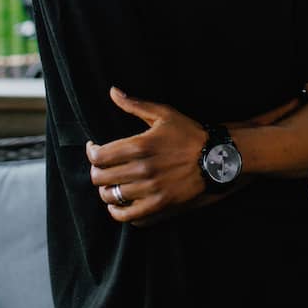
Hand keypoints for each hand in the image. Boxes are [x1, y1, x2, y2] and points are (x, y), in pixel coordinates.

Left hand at [86, 87, 206, 223]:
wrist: (217, 158)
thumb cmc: (189, 134)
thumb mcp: (164, 114)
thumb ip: (135, 104)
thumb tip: (113, 91)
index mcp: (139, 146)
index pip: (98, 156)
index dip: (91, 153)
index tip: (94, 149)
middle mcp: (142, 170)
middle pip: (100, 178)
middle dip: (97, 171)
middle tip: (103, 167)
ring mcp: (151, 190)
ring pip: (111, 197)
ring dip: (107, 190)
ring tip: (111, 183)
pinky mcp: (160, 205)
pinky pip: (128, 216)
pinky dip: (118, 212)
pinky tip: (119, 203)